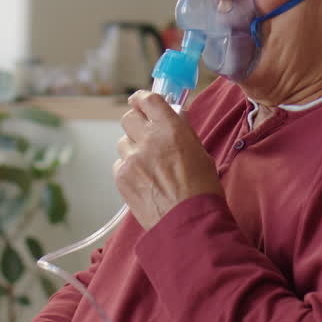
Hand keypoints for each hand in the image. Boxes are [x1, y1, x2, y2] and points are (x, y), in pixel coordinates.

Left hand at [114, 91, 222, 229]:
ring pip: (123, 142)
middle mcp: (148, 139)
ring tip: (149, 165)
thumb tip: (174, 118)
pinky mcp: (122, 177)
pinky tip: (144, 180)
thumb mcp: (200, 153)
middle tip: (145, 133)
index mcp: (170, 128)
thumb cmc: (201, 190)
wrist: (188, 223)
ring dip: (133, 147)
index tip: (140, 101)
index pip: (148, 99)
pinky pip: (120, 163)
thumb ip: (182, 133)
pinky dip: (129, 168)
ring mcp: (131, 158)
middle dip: (136, 123)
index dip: (142, 98)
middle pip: (129, 117)